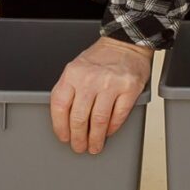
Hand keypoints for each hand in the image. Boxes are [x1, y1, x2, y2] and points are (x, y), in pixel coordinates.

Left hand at [50, 36, 151, 154]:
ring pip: (99, 121)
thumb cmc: (100, 58)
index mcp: (72, 74)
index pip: (60, 106)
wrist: (125, 42)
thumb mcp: (76, 68)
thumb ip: (69, 90)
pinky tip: (108, 132)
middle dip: (78, 138)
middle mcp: (90, 79)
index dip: (60, 126)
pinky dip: (112, 128)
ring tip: (94, 146)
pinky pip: (118, 115)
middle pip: (79, 118)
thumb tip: (65, 121)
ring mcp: (110, 84)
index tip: (64, 137)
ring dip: (95, 138)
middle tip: (79, 146)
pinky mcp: (129, 89)